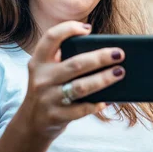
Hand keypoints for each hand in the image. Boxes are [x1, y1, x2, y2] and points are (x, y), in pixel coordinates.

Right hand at [15, 21, 125, 138]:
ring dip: (103, 79)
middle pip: (75, 64)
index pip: (50, 38)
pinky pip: (82, 109)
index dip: (68, 29)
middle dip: (100, 58)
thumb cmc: (50, 90)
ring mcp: (48, 98)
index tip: (88, 29)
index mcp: (39, 62)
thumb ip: (67, 60)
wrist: (32, 122)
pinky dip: (97, 104)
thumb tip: (105, 53)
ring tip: (120, 72)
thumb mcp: (49, 72)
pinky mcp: (56, 116)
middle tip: (119, 54)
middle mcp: (41, 78)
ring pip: (80, 87)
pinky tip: (108, 100)